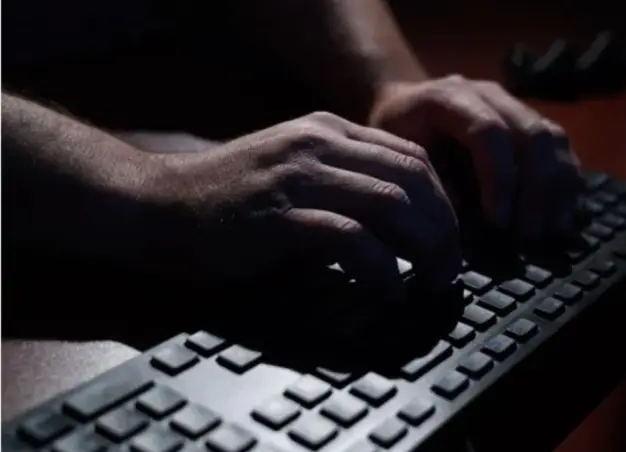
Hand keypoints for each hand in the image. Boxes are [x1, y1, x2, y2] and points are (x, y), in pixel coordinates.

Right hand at [146, 112, 458, 297]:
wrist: (157, 205)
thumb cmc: (227, 198)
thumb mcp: (292, 171)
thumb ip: (341, 181)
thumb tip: (400, 223)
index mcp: (328, 131)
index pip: (412, 157)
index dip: (443, 202)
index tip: (449, 240)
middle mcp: (320, 145)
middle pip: (413, 179)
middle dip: (444, 228)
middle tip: (449, 269)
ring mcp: (300, 177)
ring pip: (392, 204)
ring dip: (423, 249)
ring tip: (428, 283)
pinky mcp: (280, 217)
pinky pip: (351, 238)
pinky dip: (380, 269)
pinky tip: (386, 291)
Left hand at [370, 75, 582, 239]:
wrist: (404, 103)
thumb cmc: (397, 137)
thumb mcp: (398, 157)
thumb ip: (429, 183)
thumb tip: (466, 222)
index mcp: (449, 97)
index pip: (488, 131)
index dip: (499, 178)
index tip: (499, 223)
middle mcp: (488, 93)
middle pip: (530, 134)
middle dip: (535, 190)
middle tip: (529, 236)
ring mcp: (513, 103)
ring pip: (552, 138)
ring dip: (557, 188)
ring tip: (553, 231)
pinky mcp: (530, 118)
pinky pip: (559, 145)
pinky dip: (566, 181)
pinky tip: (563, 215)